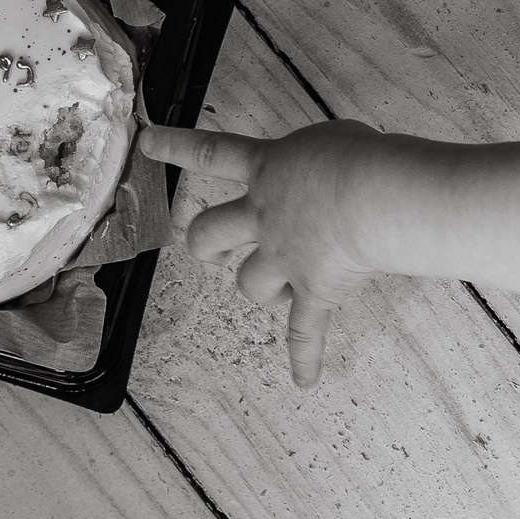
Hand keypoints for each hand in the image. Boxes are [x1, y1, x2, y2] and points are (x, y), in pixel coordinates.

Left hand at [142, 119, 385, 387]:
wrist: (372, 196)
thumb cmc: (363, 158)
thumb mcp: (335, 140)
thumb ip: (321, 159)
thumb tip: (336, 170)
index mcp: (270, 170)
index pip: (213, 152)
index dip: (177, 147)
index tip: (147, 142)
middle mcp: (266, 216)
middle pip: (211, 231)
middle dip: (205, 242)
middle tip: (208, 247)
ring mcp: (284, 258)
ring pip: (251, 282)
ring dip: (263, 287)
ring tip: (286, 288)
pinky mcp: (313, 291)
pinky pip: (305, 331)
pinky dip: (306, 355)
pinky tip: (305, 378)